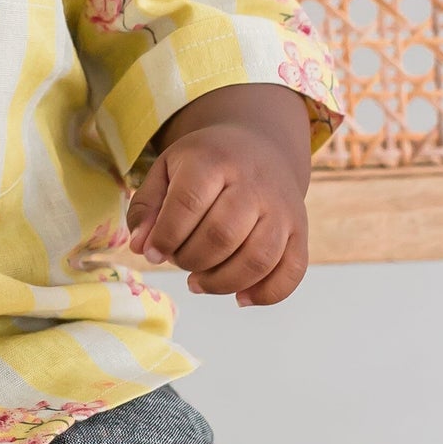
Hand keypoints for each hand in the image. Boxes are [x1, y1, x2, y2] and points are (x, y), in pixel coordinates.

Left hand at [124, 113, 308, 305]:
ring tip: (197, 282)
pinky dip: (265, 294)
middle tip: (178, 260)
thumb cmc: (207, 164)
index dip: (165, 236)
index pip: (188, 204)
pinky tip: (239, 297)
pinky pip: (292, 272)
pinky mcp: (300, 231)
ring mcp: (282, 209)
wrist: (261, 146)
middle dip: (190, 260)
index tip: (152, 253)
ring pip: (257, 259)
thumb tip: (141, 247)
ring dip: (221, 283)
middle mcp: (254, 184)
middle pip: (222, 236)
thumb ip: (147, 206)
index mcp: (215, 161)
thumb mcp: (168, 169)